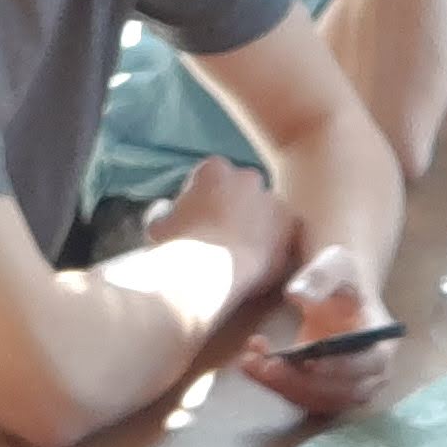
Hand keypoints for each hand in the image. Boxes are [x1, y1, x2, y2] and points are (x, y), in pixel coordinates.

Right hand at [150, 152, 289, 308]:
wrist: (204, 279)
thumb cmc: (174, 250)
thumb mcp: (156, 227)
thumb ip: (164, 212)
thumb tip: (166, 210)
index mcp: (214, 168)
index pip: (211, 177)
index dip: (203, 199)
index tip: (198, 221)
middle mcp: (248, 177)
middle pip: (243, 190)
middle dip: (236, 208)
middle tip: (223, 237)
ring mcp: (273, 202)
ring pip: (266, 212)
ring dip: (258, 227)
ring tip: (243, 256)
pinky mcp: (290, 230)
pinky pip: (284, 236)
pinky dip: (275, 247)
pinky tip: (260, 266)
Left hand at [236, 242, 395, 415]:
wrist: (336, 291)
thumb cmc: (341, 276)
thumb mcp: (333, 264)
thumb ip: (319, 277)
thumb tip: (297, 294)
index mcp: (382, 343)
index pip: (371, 363)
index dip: (343, 366)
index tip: (311, 359)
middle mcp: (371, 374)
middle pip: (343, 390)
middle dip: (304, 381)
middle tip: (269, 364)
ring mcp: (347, 388)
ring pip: (318, 400)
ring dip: (283, 386)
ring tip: (251, 362)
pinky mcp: (324, 393)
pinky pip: (301, 398)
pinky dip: (274, 385)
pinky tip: (250, 363)